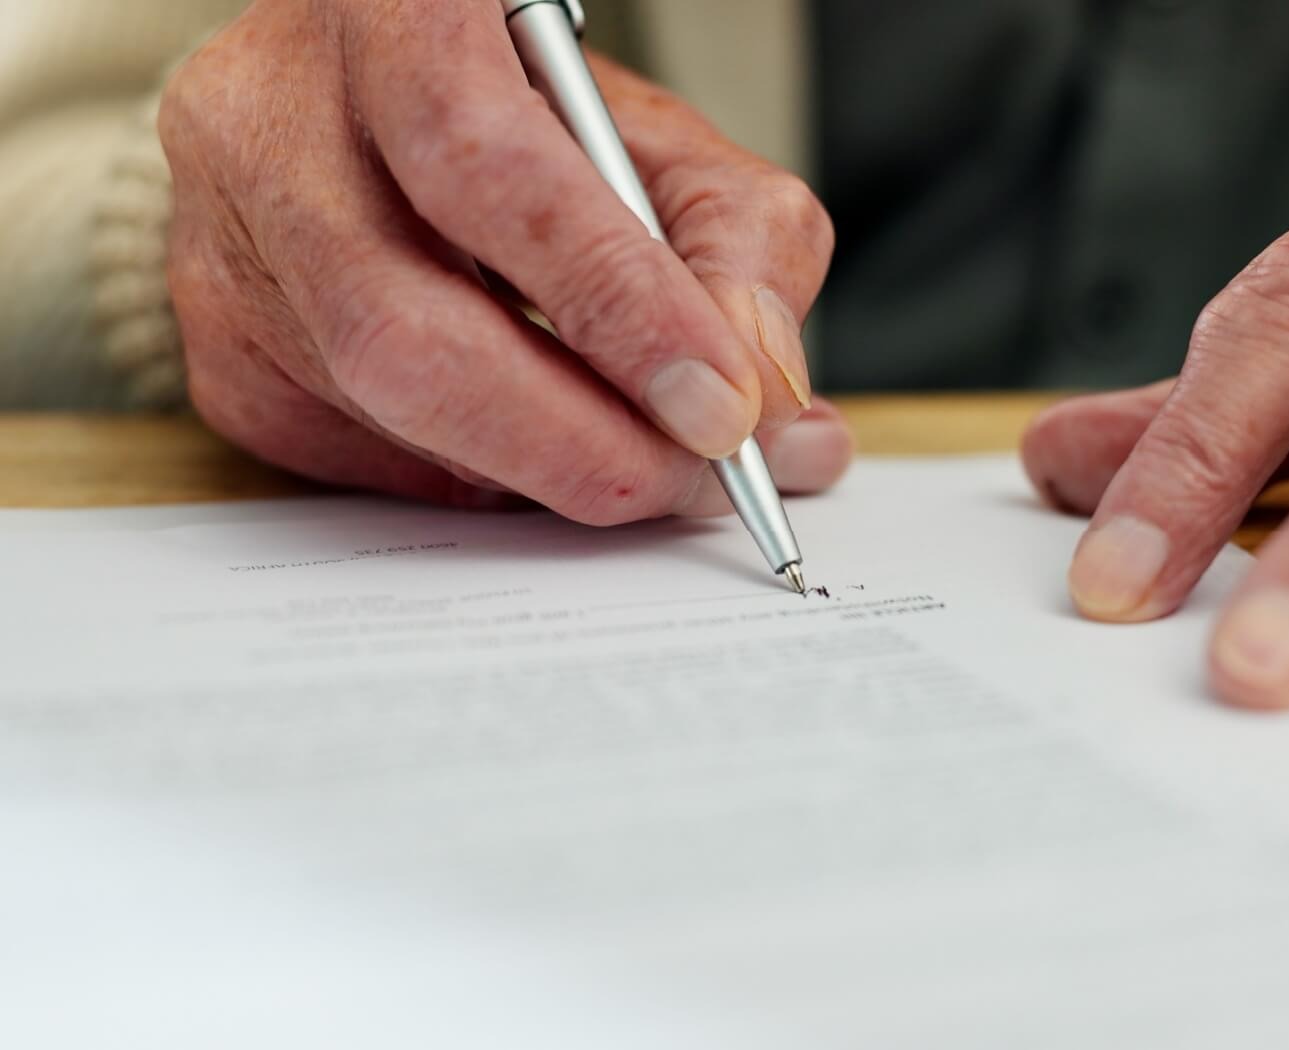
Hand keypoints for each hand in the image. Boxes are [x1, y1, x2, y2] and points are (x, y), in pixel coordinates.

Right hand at [158, 0, 849, 519]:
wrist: (380, 118)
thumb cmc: (532, 127)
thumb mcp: (663, 147)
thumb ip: (741, 254)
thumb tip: (774, 414)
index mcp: (394, 20)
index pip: (486, 166)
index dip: (612, 304)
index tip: (716, 406)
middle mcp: (271, 125)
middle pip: (401, 325)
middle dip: (574, 436)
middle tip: (689, 480)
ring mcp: (223, 246)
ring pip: (379, 407)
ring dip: (541, 466)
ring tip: (639, 463)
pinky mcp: (220, 354)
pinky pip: (357, 459)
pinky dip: (475, 472)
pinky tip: (531, 443)